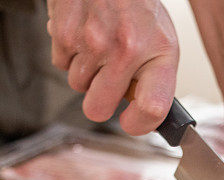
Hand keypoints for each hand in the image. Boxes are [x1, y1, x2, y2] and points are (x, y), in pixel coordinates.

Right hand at [47, 0, 178, 134]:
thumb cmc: (138, 7)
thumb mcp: (161, 42)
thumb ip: (154, 81)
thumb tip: (143, 116)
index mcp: (158, 53)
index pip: (151, 108)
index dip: (139, 124)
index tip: (132, 121)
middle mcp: (125, 49)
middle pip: (98, 109)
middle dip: (100, 100)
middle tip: (110, 80)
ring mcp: (92, 42)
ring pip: (77, 86)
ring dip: (86, 73)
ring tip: (100, 45)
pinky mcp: (65, 33)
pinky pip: (61, 65)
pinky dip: (71, 54)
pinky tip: (85, 34)